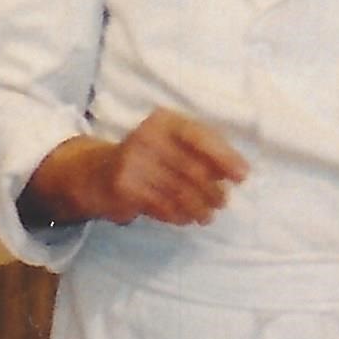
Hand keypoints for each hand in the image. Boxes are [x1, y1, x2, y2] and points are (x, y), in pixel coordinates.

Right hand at [22, 109, 250, 229]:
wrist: (97, 173)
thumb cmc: (149, 157)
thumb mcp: (174, 144)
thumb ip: (204, 153)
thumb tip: (238, 173)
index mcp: (164, 121)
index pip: (199, 136)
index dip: (223, 157)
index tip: (242, 177)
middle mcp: (147, 136)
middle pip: (191, 168)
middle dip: (212, 189)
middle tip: (221, 202)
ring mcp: (132, 161)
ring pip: (178, 190)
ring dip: (198, 207)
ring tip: (207, 215)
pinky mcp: (123, 186)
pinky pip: (161, 205)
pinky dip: (177, 214)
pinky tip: (184, 218)